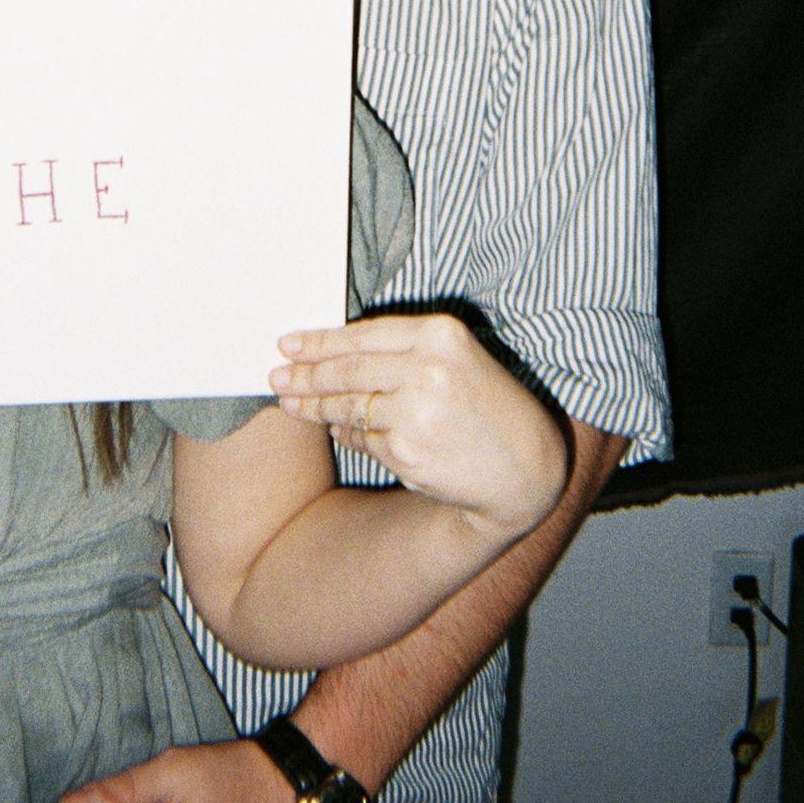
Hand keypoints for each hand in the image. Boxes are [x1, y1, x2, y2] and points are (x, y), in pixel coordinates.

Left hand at [269, 313, 568, 539]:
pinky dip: (347, 435)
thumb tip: (332, 356)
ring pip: (350, 407)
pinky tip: (336, 429)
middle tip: (277, 376)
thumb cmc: (488, 406)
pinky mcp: (408, 452)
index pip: (363, 335)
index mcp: (441, 336)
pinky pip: (363, 439)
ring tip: (290, 402)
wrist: (525, 467)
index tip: (289, 344)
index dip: (320, 341)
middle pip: (349, 369)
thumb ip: (403, 352)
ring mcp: (416, 413)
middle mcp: (428, 370)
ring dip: (315, 407)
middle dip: (307, 375)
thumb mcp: (457, 359)